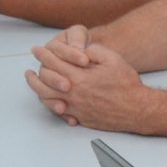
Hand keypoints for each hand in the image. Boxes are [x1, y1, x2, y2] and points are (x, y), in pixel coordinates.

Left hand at [25, 30, 148, 130]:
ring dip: (37, 88)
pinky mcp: (80, 117)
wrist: (137, 109)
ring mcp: (75, 107)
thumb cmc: (126, 85)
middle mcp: (73, 94)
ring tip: (33, 82)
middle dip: (34, 72)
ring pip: (47, 98)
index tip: (37, 49)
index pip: (53, 62)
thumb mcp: (112, 58)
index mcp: (79, 77)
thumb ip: (92, 51)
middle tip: (30, 66)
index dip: (43, 54)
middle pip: (43, 82)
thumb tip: (79, 50)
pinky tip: (48, 98)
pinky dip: (50, 104)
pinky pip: (58, 112)